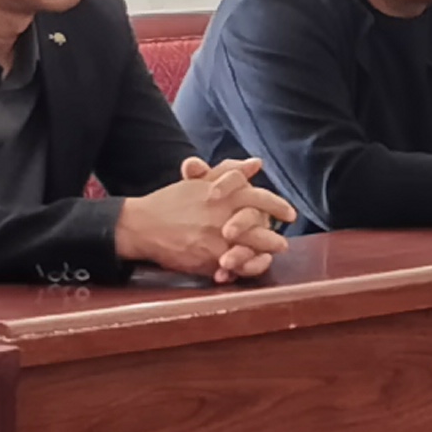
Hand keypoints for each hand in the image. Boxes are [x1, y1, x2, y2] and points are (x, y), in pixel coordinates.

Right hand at [118, 159, 292, 281]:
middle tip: (283, 242)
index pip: (258, 197)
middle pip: (260, 224)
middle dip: (274, 235)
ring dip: (264, 253)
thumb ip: (229, 171)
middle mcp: (221, 214)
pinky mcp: (207, 258)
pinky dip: (243, 269)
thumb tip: (255, 163)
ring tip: (270, 256)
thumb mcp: (199, 182)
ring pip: (251, 247)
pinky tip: (250, 267)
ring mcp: (215, 237)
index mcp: (221, 193)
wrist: (142, 225)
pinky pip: (234, 266)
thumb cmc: (171, 202)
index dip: (278, 206)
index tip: (290, 214)